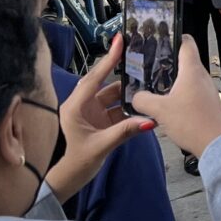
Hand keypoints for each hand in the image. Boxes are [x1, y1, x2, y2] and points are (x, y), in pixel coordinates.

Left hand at [46, 35, 153, 202]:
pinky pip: (117, 107)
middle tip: (139, 54)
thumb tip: (150, 120)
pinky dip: (129, 105)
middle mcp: (83, 105)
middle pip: (105, 82)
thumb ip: (126, 131)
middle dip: (122, 70)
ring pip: (114, 95)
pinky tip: (143, 102)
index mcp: (75, 106)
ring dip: (129, 92)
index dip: (108, 59)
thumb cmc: (77, 162)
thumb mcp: (101, 145)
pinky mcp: (100, 119)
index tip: (120, 41)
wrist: (70, 179)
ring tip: (148, 82)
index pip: (94, 78)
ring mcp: (92, 112)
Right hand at [133, 37, 220, 159]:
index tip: (160, 37)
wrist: (216, 144)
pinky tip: (167, 103)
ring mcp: (206, 89)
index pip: (186, 42)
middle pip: (184, 60)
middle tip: (148, 64)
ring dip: (171, 79)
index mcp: (192, 69)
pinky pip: (190, 91)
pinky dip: (178, 92)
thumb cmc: (193, 122)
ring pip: (186, 77)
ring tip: (153, 84)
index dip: (174, 36)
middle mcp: (201, 75)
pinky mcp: (206, 102)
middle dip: (167, 61)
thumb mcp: (160, 110)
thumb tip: (136, 96)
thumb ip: (143, 100)